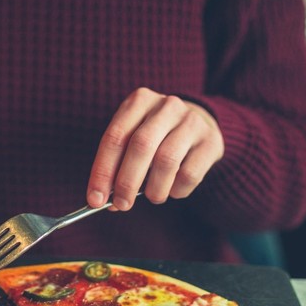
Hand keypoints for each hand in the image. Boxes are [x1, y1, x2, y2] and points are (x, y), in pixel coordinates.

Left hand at [86, 87, 223, 210]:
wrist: (200, 123)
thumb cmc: (157, 136)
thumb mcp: (134, 138)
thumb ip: (118, 165)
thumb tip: (103, 199)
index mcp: (140, 100)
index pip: (115, 137)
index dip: (102, 170)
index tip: (95, 199)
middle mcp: (167, 106)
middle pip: (141, 146)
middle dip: (126, 181)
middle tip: (121, 205)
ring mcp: (191, 121)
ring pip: (167, 161)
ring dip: (154, 189)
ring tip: (152, 197)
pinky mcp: (210, 141)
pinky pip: (189, 174)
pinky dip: (176, 190)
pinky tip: (173, 190)